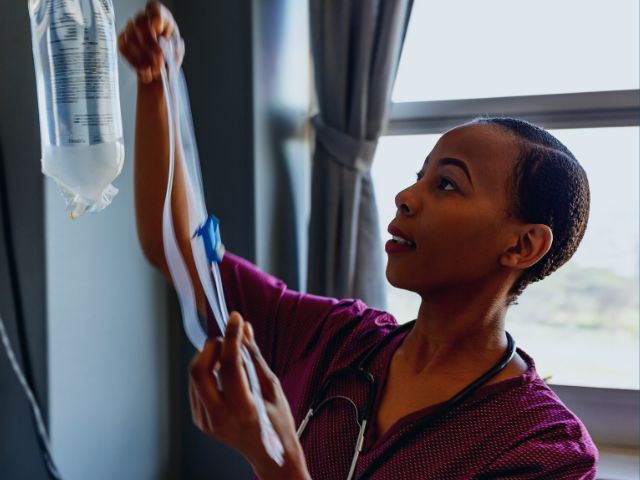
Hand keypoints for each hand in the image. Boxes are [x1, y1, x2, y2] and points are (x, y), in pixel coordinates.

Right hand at [117, 2, 184, 83]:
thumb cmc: (170, 56)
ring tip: (154, 70)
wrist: (160, 71)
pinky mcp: (123, 40)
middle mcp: (144, 20)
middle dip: (150, 44)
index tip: (157, 28)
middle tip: (159, 61)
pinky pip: (123, 47)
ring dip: (142, 56)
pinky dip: (134, 61)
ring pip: (130, 37)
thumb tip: (163, 43)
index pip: (154, 9)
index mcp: (162, 17)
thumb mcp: (177, 52)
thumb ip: (173, 47)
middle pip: (140, 24)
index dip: (155, 16)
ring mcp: (131, 29)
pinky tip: (144, 70)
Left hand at [189, 312, 310, 479]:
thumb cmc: (278, 420)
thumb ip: (253, 356)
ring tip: (228, 357)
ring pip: (194, 377)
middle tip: (226, 340)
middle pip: (199, 371)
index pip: (230, 366)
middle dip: (210, 347)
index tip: (235, 318)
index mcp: (244, 409)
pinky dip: (207, 373)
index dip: (231, 337)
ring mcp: (206, 421)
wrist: (271, 455)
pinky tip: (222, 373)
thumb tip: (244, 328)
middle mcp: (220, 418)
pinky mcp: (200, 421)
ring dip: (208, 358)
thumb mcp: (272, 386)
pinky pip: (196, 387)